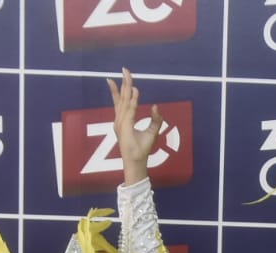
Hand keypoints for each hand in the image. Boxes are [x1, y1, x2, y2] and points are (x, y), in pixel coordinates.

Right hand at [107, 68, 161, 185]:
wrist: (136, 162)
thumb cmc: (141, 149)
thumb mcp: (152, 132)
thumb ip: (155, 119)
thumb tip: (155, 106)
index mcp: (123, 120)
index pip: (121, 101)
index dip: (121, 89)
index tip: (123, 77)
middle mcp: (120, 119)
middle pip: (121, 97)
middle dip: (123, 82)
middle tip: (124, 69)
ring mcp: (121, 123)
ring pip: (124, 100)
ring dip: (126, 87)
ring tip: (127, 75)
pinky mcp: (125, 127)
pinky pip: (130, 110)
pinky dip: (132, 100)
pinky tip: (135, 90)